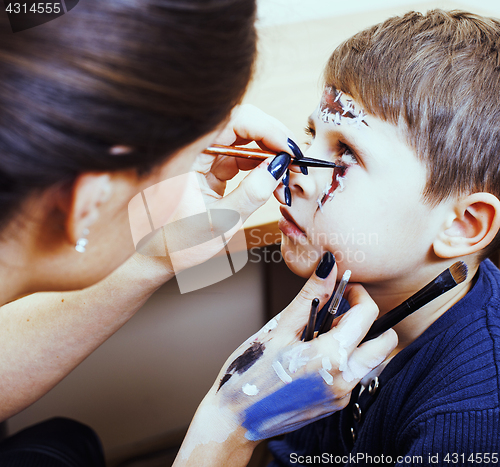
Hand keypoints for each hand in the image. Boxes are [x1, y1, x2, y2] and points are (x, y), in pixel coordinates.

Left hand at [138, 105, 299, 270]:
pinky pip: (242, 158)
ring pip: (245, 141)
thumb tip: (280, 166)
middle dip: (273, 140)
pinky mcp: (211, 168)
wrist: (158, 256)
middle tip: (296, 162)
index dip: (267, 129)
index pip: (233, 121)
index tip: (290, 150)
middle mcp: (194, 148)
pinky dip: (261, 167)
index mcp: (186, 153)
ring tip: (289, 177)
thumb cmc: (179, 243)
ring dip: (271, 156)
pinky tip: (275, 181)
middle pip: (242, 125)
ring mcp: (203, 157)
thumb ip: (251, 193)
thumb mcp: (220, 222)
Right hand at [175, 255, 397, 464]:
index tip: (344, 287)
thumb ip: (310, 296)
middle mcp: (345, 380)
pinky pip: (356, 374)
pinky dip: (346, 357)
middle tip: (337, 311)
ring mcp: (342, 396)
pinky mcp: (336, 405)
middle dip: (367, 319)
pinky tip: (316, 353)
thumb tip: (328, 266)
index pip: (368, 314)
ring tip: (323, 333)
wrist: (235, 419)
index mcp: (331, 358)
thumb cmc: (249, 374)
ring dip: (359, 339)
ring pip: (372, 359)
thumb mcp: (279, 329)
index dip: (358, 293)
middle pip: (384, 341)